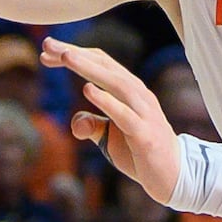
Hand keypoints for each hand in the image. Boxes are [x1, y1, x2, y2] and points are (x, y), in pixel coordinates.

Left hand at [40, 37, 179, 203]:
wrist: (174, 177)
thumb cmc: (141, 152)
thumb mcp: (110, 138)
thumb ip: (92, 125)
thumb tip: (76, 121)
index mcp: (130, 91)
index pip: (102, 63)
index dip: (76, 55)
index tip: (47, 52)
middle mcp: (139, 95)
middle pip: (106, 66)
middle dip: (77, 54)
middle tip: (49, 44)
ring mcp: (144, 113)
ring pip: (116, 83)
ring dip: (90, 68)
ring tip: (67, 56)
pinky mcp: (144, 135)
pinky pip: (124, 114)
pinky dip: (107, 100)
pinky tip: (88, 90)